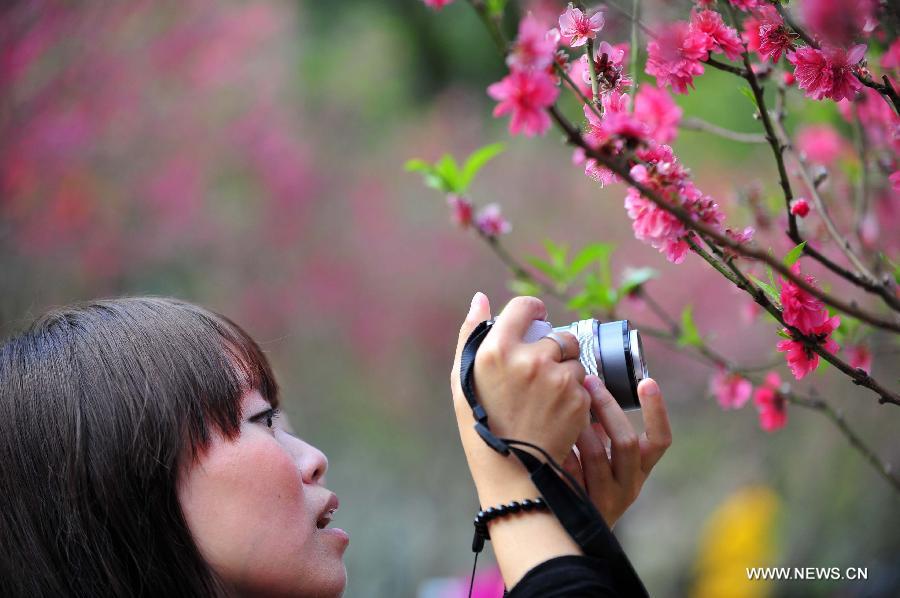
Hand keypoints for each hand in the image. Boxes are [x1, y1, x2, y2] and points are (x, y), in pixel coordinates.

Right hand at [451, 294, 590, 469]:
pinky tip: (555, 412)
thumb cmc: (481, 424)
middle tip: (540, 373)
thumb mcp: (463, 379)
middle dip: (554, 349)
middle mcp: (529, 359)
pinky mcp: (578, 398)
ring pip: (574, 359)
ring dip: (566, 372)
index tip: (536, 322)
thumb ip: (471, 334)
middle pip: (557, 334)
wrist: (512, 472)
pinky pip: (583, 384)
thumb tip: (480, 298)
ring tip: (546, 398)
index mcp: (497, 349)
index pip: (525, 306)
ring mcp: (557, 379)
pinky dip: (574, 394)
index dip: (533, 312)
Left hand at [561, 375, 671, 528]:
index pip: (660, 441)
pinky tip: (549, 434)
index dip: (657, 411)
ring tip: (567, 403)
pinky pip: (569, 471)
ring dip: (581, 426)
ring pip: (596, 455)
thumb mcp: (607, 459)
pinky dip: (562, 449)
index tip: (646, 382)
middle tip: (589, 381)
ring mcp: (605, 499)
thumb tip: (592, 387)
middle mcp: (628, 486)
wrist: (569, 528)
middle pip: (624, 442)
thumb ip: (605, 431)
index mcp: (640, 470)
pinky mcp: (579, 505)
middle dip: (607, 407)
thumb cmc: (587, 480)